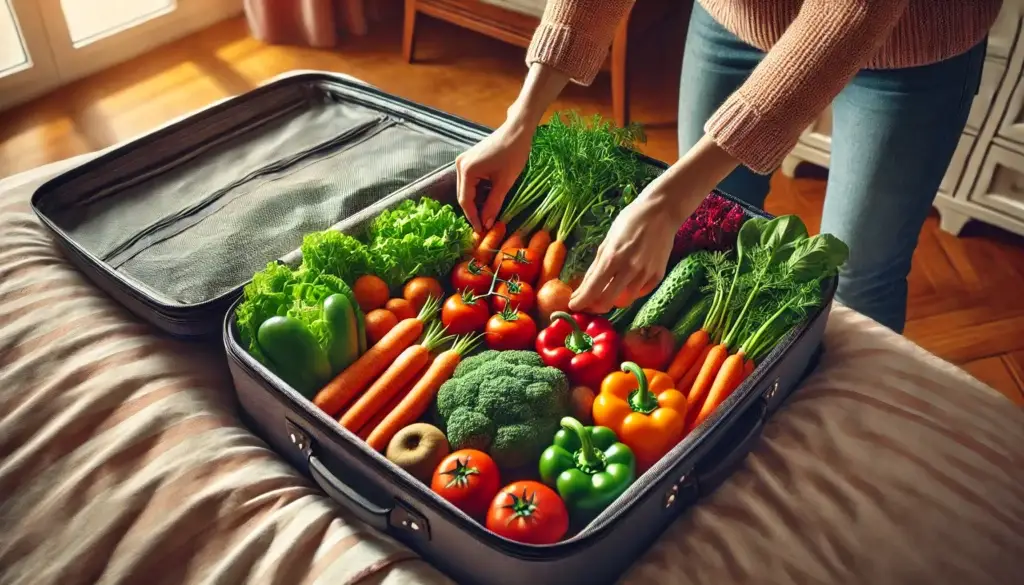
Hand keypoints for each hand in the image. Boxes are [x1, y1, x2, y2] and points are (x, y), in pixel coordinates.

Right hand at [455, 119, 534, 234]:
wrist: (517, 130)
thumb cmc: (513, 154)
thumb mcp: (505, 183)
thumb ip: (493, 204)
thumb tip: (486, 224)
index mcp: (466, 170)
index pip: (466, 201)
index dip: (473, 218)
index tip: (481, 232)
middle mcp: (460, 165)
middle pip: (463, 195)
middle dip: (473, 212)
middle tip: (484, 226)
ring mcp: (463, 162)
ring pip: (467, 189)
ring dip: (476, 203)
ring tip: (487, 216)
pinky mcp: (469, 160)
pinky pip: (470, 181)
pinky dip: (478, 192)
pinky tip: (487, 200)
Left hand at [568, 189, 683, 314]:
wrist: (661, 212)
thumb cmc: (629, 222)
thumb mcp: (607, 241)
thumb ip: (596, 266)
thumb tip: (583, 288)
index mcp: (612, 258)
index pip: (592, 289)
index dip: (580, 302)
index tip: (573, 305)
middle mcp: (629, 269)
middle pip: (607, 302)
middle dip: (594, 307)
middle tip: (589, 304)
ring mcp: (645, 274)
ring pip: (625, 301)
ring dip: (613, 301)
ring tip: (608, 292)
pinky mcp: (658, 275)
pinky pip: (640, 292)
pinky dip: (630, 292)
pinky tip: (627, 282)